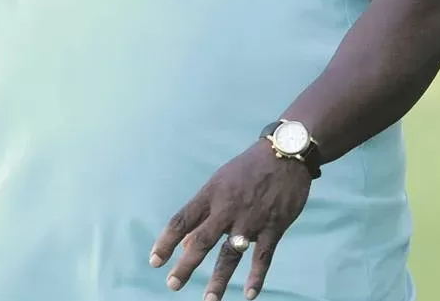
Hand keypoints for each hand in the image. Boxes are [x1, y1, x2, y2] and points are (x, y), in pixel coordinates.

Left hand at [150, 141, 310, 298]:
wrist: (285, 154)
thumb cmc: (247, 170)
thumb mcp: (220, 183)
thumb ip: (203, 214)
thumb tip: (186, 244)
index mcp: (210, 195)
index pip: (182, 220)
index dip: (166, 241)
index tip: (155, 260)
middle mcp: (227, 208)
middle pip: (201, 240)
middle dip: (186, 265)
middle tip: (172, 284)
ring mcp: (250, 219)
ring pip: (231, 253)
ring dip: (219, 278)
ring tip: (209, 299)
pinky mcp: (274, 227)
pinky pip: (263, 257)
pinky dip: (256, 276)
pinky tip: (249, 294)